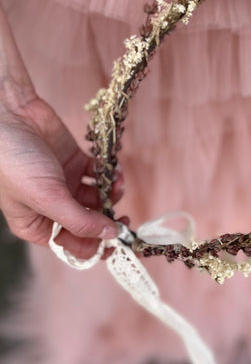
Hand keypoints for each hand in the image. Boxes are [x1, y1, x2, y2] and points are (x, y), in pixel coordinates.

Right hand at [0, 96, 122, 257]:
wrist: (8, 116)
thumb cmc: (15, 162)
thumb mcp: (46, 198)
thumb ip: (79, 221)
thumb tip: (109, 236)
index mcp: (37, 226)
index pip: (74, 246)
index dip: (98, 246)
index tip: (121, 242)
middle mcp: (52, 207)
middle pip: (89, 223)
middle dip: (108, 220)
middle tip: (126, 218)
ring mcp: (64, 183)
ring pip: (97, 198)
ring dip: (111, 194)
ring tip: (118, 184)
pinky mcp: (73, 160)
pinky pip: (98, 173)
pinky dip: (110, 174)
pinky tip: (115, 170)